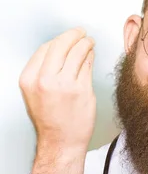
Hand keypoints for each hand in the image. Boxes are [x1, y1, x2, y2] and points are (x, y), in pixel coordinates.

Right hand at [19, 27, 95, 152]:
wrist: (61, 141)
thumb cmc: (51, 118)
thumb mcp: (35, 92)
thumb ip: (44, 71)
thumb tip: (60, 49)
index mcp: (29, 79)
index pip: (44, 49)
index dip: (58, 40)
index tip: (66, 37)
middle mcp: (45, 80)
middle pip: (61, 46)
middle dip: (73, 35)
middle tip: (81, 32)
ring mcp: (65, 84)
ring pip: (77, 53)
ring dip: (85, 44)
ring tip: (89, 42)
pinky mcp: (82, 90)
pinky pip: (88, 65)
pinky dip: (91, 56)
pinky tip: (92, 54)